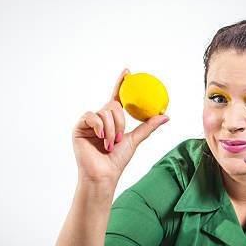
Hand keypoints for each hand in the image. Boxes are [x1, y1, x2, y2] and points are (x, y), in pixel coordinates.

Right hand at [72, 68, 169, 183]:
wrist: (104, 174)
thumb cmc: (117, 160)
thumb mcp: (135, 140)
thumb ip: (148, 126)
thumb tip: (166, 115)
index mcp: (112, 120)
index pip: (117, 97)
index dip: (121, 83)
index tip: (129, 71)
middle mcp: (100, 118)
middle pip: (113, 106)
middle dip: (120, 122)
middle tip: (118, 139)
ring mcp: (89, 122)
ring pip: (104, 112)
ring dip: (111, 130)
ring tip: (109, 144)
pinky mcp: (79, 127)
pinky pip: (91, 116)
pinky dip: (99, 126)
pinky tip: (100, 137)